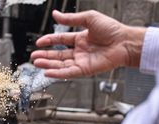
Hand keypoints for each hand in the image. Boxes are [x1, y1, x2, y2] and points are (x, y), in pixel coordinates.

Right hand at [31, 10, 145, 78]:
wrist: (124, 41)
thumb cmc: (112, 29)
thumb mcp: (88, 18)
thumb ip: (70, 19)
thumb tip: (55, 14)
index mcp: (80, 39)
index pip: (60, 41)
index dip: (49, 41)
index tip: (39, 43)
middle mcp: (79, 51)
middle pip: (58, 55)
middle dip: (45, 56)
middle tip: (33, 57)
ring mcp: (81, 61)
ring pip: (61, 65)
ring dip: (48, 65)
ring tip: (36, 63)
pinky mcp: (85, 70)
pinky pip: (68, 73)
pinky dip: (57, 74)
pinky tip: (48, 72)